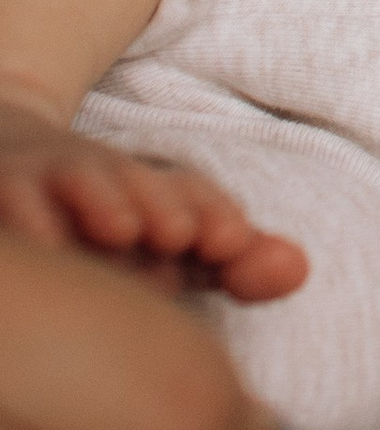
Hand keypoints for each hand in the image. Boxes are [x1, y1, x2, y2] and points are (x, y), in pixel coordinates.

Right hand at [0, 97, 306, 305]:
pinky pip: (13, 193)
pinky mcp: (2, 188)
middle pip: (138, 183)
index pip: (189, 195)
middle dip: (162, 205)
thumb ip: (236, 262)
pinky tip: (47, 242)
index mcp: (149, 193)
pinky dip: (28, 215)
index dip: (212, 212)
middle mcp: (100, 180)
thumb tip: (299, 271)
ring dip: (102, 199)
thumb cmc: (108, 224)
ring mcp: (46, 182)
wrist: (12, 158)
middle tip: (182, 234)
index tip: (231, 240)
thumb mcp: (175, 244)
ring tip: (124, 230)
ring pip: (76, 180)